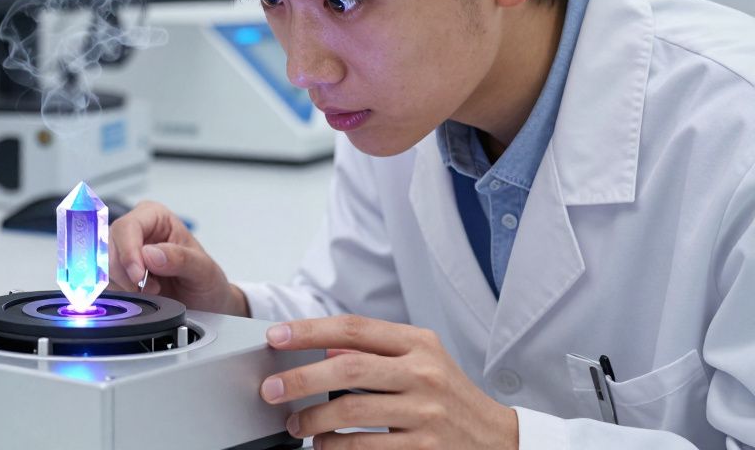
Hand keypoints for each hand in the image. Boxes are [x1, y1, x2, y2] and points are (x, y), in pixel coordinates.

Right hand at [106, 200, 247, 315]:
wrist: (205, 304)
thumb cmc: (206, 280)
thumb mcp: (203, 270)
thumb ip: (180, 259)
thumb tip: (151, 254)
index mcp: (155, 217)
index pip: (128, 227)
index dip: (128, 252)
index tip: (138, 276)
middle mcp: (136, 231)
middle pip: (110, 246)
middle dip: (125, 272)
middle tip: (150, 289)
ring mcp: (124, 252)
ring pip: (103, 266)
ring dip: (123, 285)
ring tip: (151, 292)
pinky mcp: (118, 274)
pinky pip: (105, 283)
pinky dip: (119, 293)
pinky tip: (139, 296)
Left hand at [260, 314, 517, 448]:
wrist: (498, 439)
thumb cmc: (448, 396)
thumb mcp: (422, 360)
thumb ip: (377, 351)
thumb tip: (321, 349)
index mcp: (418, 343)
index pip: (353, 329)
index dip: (308, 331)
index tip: (275, 338)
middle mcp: (424, 372)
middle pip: (347, 369)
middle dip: (299, 379)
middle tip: (269, 389)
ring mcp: (426, 412)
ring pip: (351, 413)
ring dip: (313, 421)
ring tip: (295, 424)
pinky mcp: (425, 448)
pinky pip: (367, 448)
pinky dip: (337, 448)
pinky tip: (324, 446)